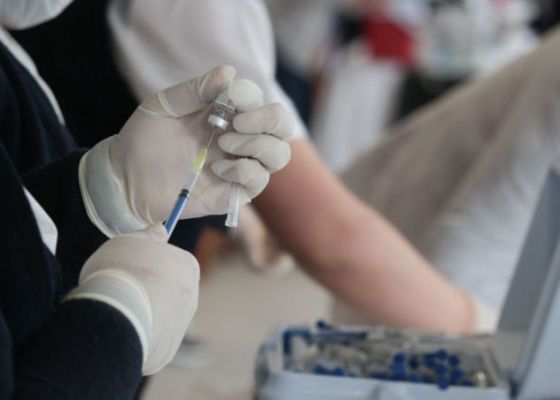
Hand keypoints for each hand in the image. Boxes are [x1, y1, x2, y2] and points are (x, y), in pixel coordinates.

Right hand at [66, 223, 199, 374]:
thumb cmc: (124, 270)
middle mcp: (191, 297)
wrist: (118, 314)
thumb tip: (162, 227)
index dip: (148, 264)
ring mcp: (181, 326)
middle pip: (167, 290)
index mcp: (188, 267)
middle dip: (148, 290)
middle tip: (123, 288)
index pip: (171, 262)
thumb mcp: (131, 240)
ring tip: (120, 310)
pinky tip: (123, 330)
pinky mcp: (166, 350)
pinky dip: (138, 335)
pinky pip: (151, 340)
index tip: (130, 267)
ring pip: (160, 316)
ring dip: (143, 313)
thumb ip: (149, 235)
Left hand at [80, 65, 293, 235]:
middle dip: (269, 120)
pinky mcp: (235, 192)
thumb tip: (229, 73)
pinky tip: (217, 169)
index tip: (232, 99)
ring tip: (224, 144)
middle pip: (283, 128)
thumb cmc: (144, 139)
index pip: (262, 103)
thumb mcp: (164, 106)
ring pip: (278, 155)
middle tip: (238, 123)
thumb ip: (196, 90)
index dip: (254, 100)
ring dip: (257, 145)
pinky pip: (260, 181)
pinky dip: (244, 171)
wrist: (126, 179)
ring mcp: (240, 166)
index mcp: (228, 115)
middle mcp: (240, 139)